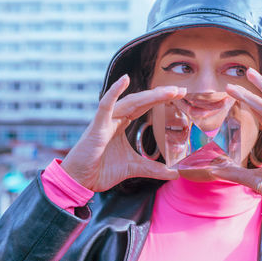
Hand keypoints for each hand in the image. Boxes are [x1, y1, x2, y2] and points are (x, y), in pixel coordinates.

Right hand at [61, 74, 185, 191]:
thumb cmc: (101, 170)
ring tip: (169, 91)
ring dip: (150, 95)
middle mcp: (115, 118)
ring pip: (130, 102)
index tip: (180, 95)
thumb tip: (175, 173)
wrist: (80, 181)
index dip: (161, 99)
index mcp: (122, 124)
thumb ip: (154, 169)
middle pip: (141, 101)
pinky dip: (114, 92)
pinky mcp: (96, 127)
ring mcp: (105, 121)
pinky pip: (105, 106)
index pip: (145, 107)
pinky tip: (125, 79)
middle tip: (181, 90)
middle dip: (161, 94)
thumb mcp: (134, 168)